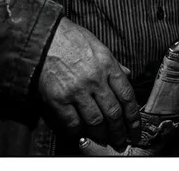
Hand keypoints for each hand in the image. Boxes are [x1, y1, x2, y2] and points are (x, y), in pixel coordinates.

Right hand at [38, 17, 140, 150]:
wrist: (44, 36)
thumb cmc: (71, 38)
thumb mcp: (97, 45)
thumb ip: (113, 63)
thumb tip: (127, 75)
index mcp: (107, 64)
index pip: (127, 95)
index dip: (133, 116)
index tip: (135, 128)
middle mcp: (95, 79)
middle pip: (113, 113)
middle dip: (119, 131)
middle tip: (121, 141)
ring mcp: (77, 90)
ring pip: (96, 121)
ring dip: (102, 135)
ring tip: (104, 140)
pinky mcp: (59, 99)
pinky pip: (73, 123)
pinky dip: (78, 131)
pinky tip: (80, 133)